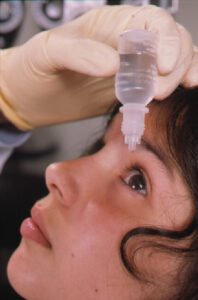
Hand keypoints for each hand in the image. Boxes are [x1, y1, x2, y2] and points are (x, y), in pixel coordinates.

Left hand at [0, 5, 195, 129]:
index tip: (163, 66)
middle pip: (169, 40)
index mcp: (109, 25)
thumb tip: (114, 64)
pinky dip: (179, 82)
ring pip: (174, 60)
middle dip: (172, 64)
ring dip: (178, 75)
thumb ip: (79, 54)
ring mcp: (131, 67)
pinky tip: (185, 87)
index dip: (165, 40)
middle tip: (158, 90)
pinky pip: (163, 81)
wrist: (31, 97)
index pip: (150, 21)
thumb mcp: (47, 54)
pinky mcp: (131, 88)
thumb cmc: (34, 70)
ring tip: (163, 94)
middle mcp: (125, 43)